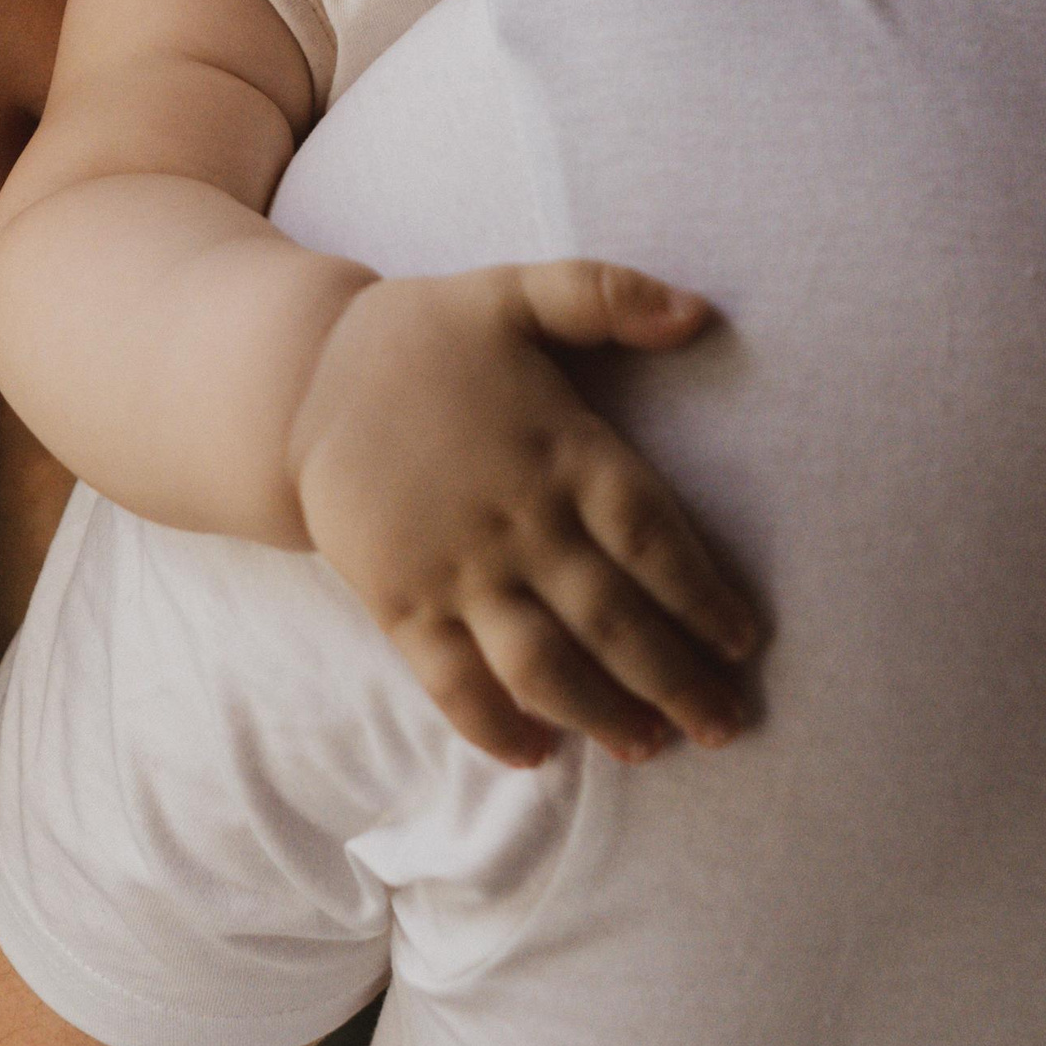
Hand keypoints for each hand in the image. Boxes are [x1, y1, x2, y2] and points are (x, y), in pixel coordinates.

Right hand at [283, 265, 759, 768]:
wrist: (301, 377)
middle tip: (725, 726)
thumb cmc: (428, 335)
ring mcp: (455, 569)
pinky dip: (493, 726)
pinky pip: (452, 681)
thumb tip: (701, 313)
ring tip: (649, 748)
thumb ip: (608, 296)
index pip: (653, 539)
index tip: (744, 641)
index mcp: (560, 450)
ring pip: (542, 664)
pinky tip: (535, 754)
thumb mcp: (519, 291)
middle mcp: (517, 521)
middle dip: (676, 680)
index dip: (704, 596)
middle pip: (613, 620)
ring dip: (602, 715)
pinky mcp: (399, 602)